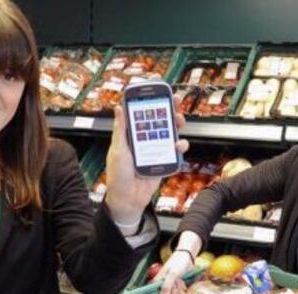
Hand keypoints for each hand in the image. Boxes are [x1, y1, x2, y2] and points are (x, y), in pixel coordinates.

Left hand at [105, 96, 189, 224]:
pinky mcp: (163, 163)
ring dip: (176, 126)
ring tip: (179, 122)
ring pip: (170, 134)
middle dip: (168, 109)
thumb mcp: (117, 150)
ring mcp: (155, 151)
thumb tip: (119, 107)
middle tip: (175, 101)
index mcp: (131, 135)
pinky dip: (180, 149)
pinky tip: (179, 146)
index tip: (156, 88)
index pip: (141, 113)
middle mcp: (144, 141)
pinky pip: (175, 153)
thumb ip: (121, 129)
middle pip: (159, 121)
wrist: (127, 200)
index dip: (149, 100)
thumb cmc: (117, 176)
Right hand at [157, 250, 193, 293]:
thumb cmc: (178, 263)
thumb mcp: (173, 274)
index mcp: (158, 281)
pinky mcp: (176, 286)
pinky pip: (179, 292)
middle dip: (174, 291)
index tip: (169, 291)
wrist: (187, 258)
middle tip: (177, 282)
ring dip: (179, 289)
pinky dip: (182, 288)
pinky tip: (183, 282)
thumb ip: (167, 285)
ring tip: (180, 280)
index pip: (156, 293)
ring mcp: (170, 285)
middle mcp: (163, 284)